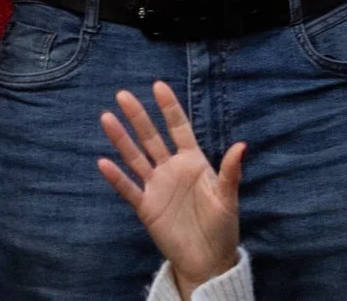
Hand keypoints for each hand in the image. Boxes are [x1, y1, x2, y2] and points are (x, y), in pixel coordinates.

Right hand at [98, 82, 243, 300]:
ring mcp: (157, 187)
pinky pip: (129, 189)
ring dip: (122, 140)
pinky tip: (103, 162)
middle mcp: (171, 169)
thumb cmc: (222, 227)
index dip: (169, 108)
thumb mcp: (228, 198)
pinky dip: (116, 177)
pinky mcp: (147, 207)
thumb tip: (242, 145)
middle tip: (123, 95)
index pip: (179, 129)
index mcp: (193, 162)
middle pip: (151, 138)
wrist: (208, 260)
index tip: (158, 86)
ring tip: (107, 118)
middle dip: (138, 117)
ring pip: (136, 158)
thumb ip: (230, 172)